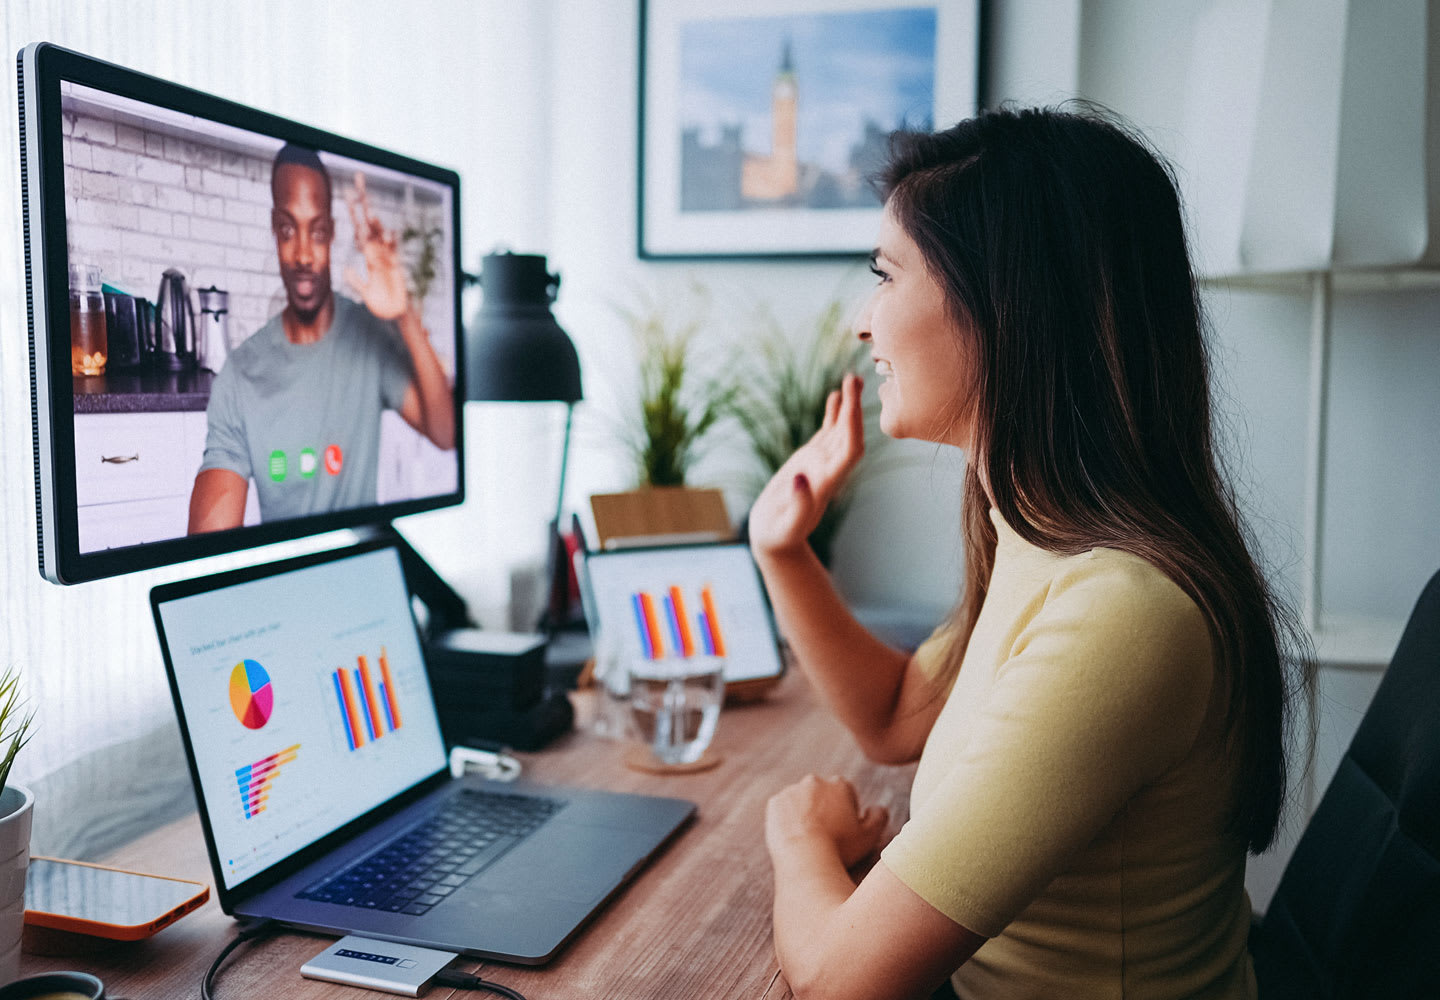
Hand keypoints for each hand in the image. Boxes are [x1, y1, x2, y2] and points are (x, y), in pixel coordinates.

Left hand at [344, 172, 409, 320]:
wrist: (395, 315)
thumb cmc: (380, 303)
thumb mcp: (364, 292)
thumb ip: (355, 280)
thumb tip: (344, 269)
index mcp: (367, 255)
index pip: (358, 229)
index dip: (353, 212)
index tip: (347, 194)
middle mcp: (376, 252)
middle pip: (368, 223)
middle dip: (363, 203)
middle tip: (358, 182)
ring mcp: (386, 258)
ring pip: (380, 235)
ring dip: (375, 224)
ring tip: (368, 211)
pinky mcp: (396, 267)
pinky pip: (393, 252)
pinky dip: (391, 242)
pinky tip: (387, 232)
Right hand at [748, 373, 863, 559]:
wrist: (775, 540)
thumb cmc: (777, 536)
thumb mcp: (784, 525)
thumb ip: (796, 504)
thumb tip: (800, 477)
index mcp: (828, 483)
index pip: (850, 451)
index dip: (854, 425)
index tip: (852, 401)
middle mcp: (830, 470)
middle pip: (851, 435)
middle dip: (855, 408)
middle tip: (855, 378)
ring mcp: (822, 464)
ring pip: (841, 430)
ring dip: (848, 406)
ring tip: (851, 378)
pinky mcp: (810, 460)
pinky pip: (827, 434)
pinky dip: (833, 415)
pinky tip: (835, 395)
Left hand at [766, 774, 888, 869]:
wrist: (804, 857)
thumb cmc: (840, 848)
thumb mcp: (870, 835)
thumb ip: (879, 817)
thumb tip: (877, 808)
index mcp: (839, 784)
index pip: (845, 793)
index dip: (846, 812)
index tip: (843, 830)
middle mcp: (814, 781)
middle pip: (821, 793)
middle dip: (824, 808)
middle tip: (825, 834)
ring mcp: (792, 790)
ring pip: (800, 800)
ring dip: (804, 813)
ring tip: (808, 838)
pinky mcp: (774, 803)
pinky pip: (782, 809)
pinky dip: (786, 819)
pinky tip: (793, 836)